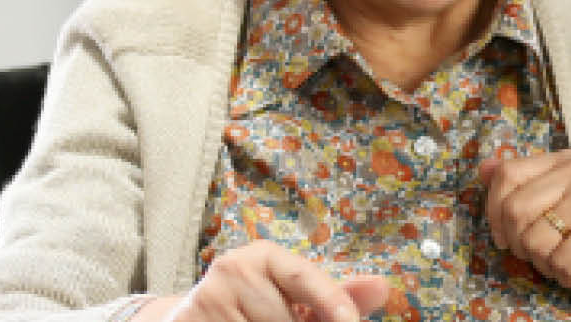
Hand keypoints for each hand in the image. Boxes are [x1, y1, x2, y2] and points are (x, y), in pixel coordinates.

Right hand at [133, 240, 388, 321]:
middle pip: (287, 316)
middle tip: (296, 320)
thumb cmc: (253, 312)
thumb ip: (338, 297)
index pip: (304, 278)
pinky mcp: (191, 321)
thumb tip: (382, 287)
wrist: (187, 320)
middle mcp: (233, 268)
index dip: (333, 305)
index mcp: (264, 256)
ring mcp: (209, 298)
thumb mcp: (293, 301)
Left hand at [479, 149, 570, 287]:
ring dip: (541, 261)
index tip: (502, 234)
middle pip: (515, 210)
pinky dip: (561, 274)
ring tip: (559, 257)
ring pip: (534, 241)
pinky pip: (559, 262)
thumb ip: (519, 182)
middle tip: (535, 251)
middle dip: (518, 242)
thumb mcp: (556, 196)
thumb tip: (484, 169)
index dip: (493, 210)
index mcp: (566, 159)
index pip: (507, 174)